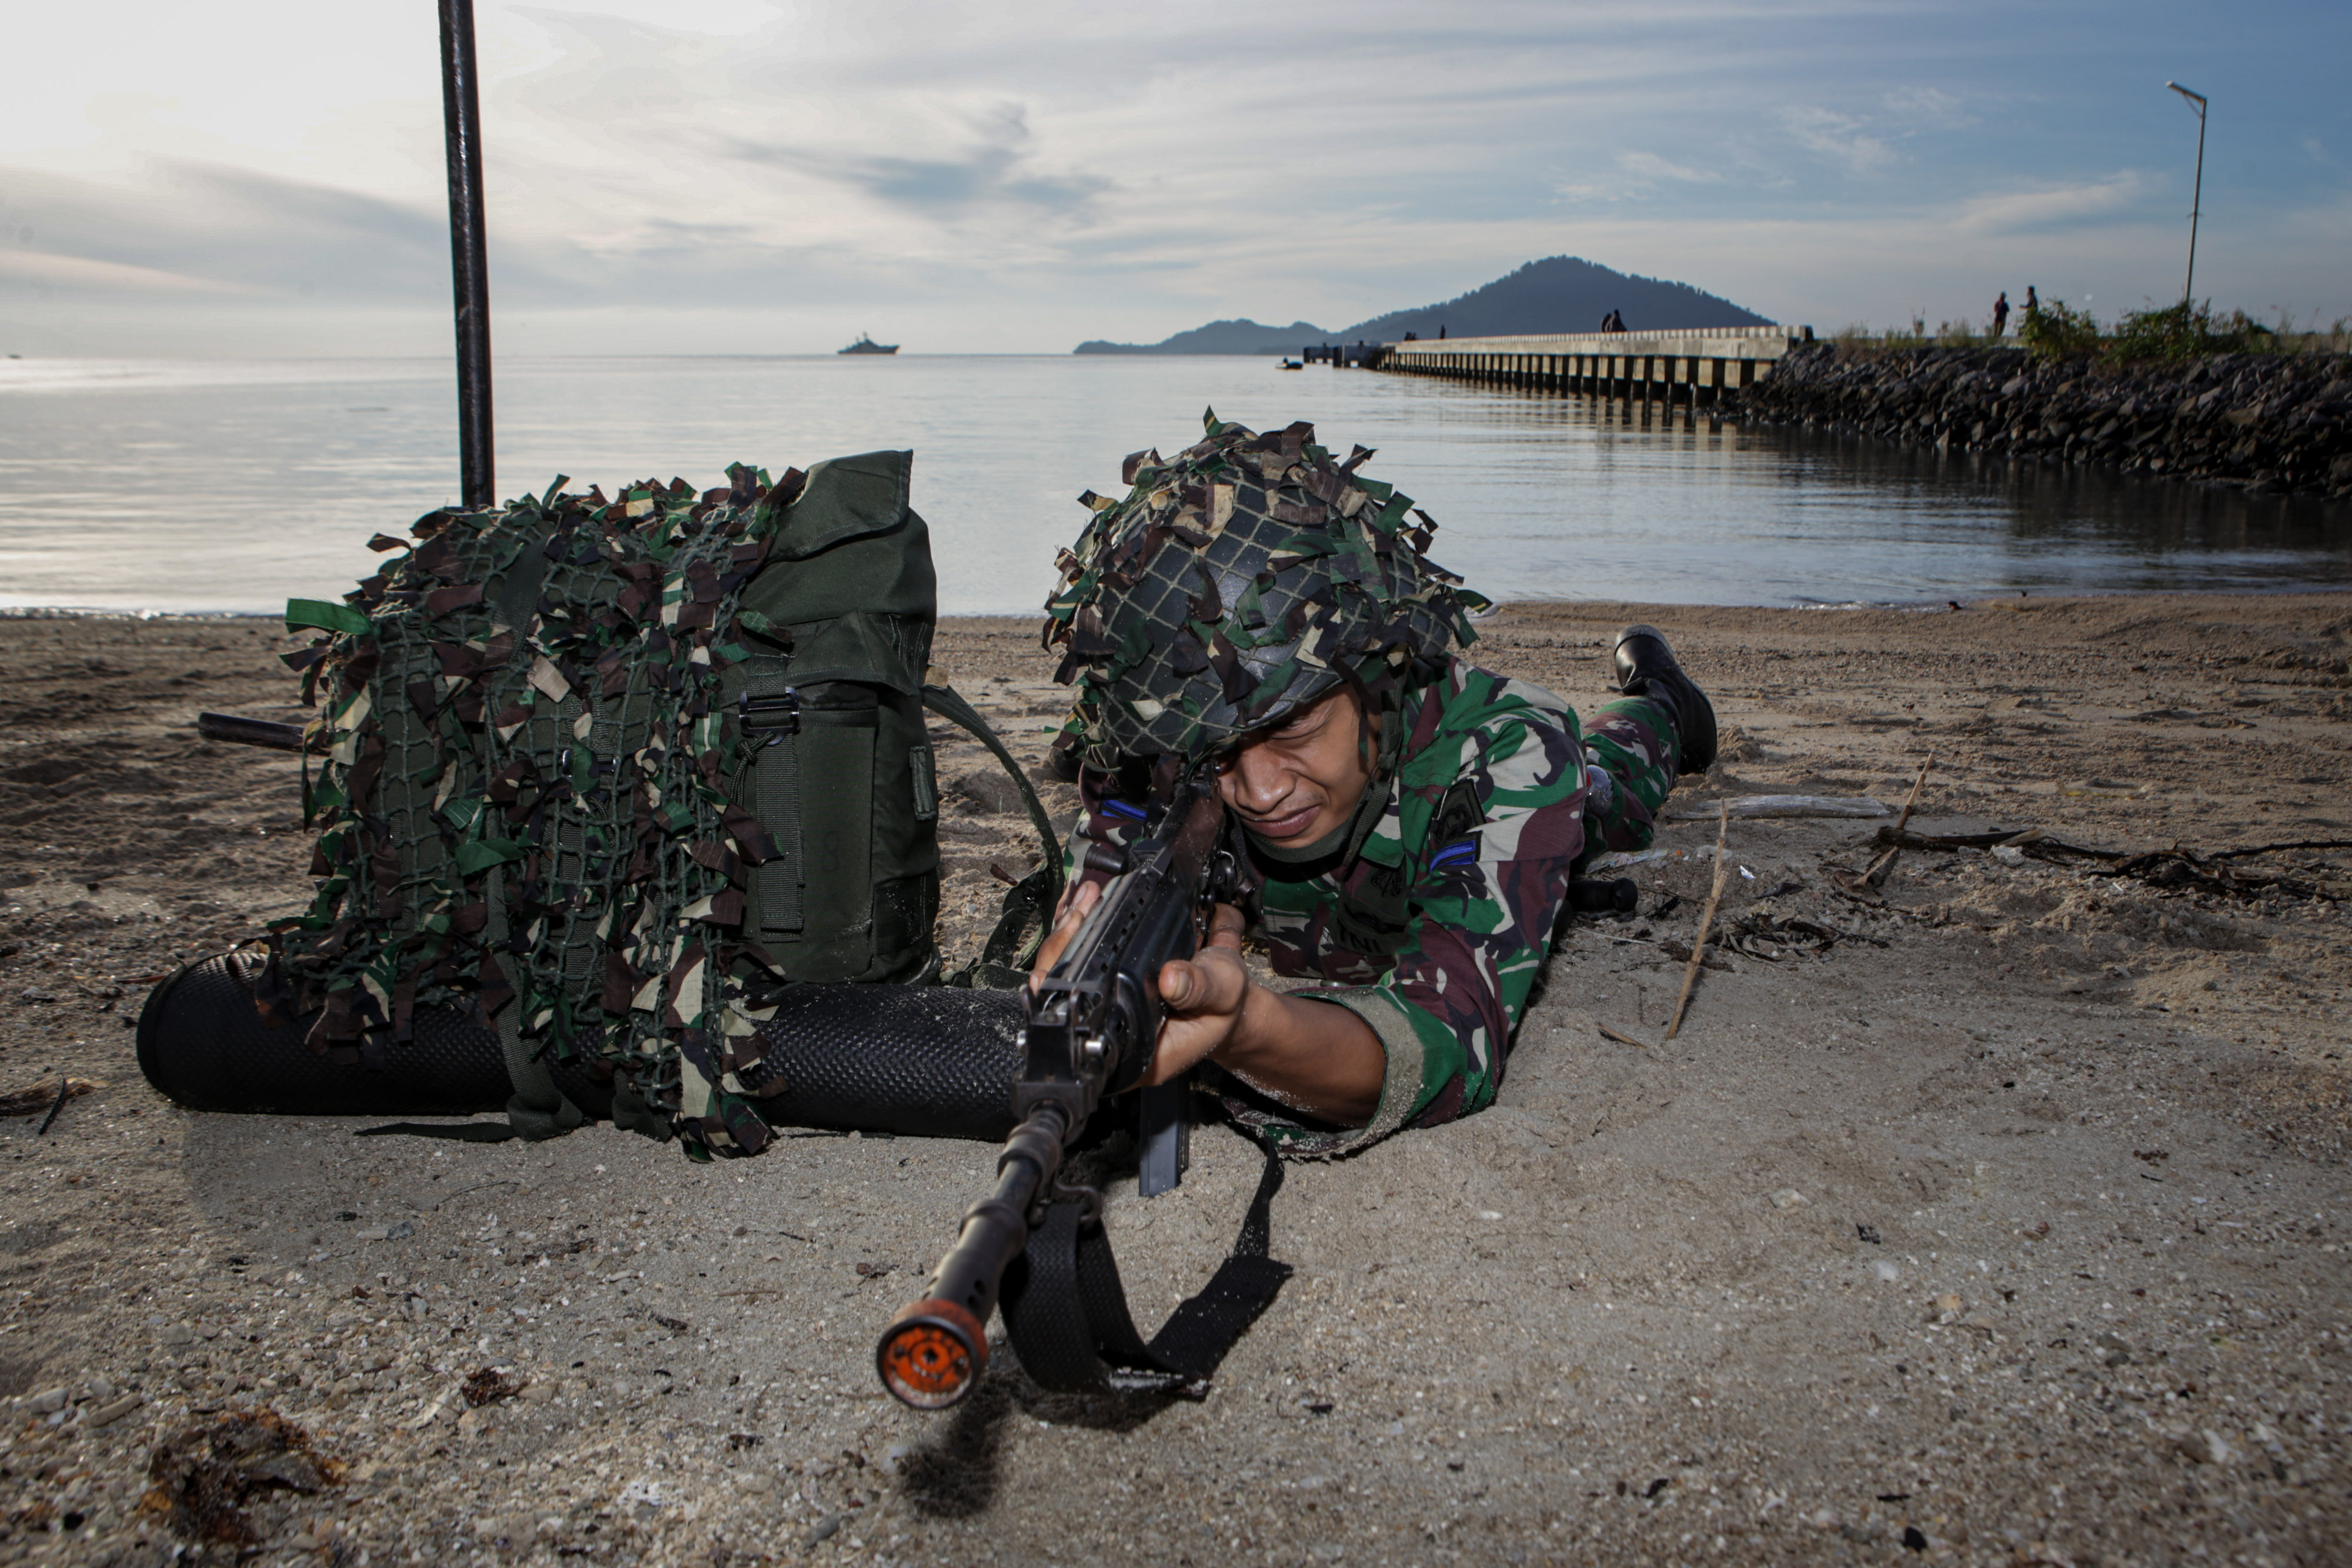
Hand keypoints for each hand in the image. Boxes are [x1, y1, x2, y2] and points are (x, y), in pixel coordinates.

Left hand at [1029, 887, 1253, 1079]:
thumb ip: (1200, 988)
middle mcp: (1116, 1034)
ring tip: (1085, 901)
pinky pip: (1084, 958)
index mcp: (1138, 1056)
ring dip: (1072, 934)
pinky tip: (1087, 904)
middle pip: (1069, 996)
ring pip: (1070, 974)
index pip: (1087, 1031)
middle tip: (1078, 916)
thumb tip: (1170, 979)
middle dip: (1065, 951)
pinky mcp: (1110, 983)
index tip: (1060, 967)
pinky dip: (1083, 929)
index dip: (1067, 998)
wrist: (1230, 996)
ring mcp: (1109, 1007)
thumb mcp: (1224, 993)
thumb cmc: (1226, 1005)